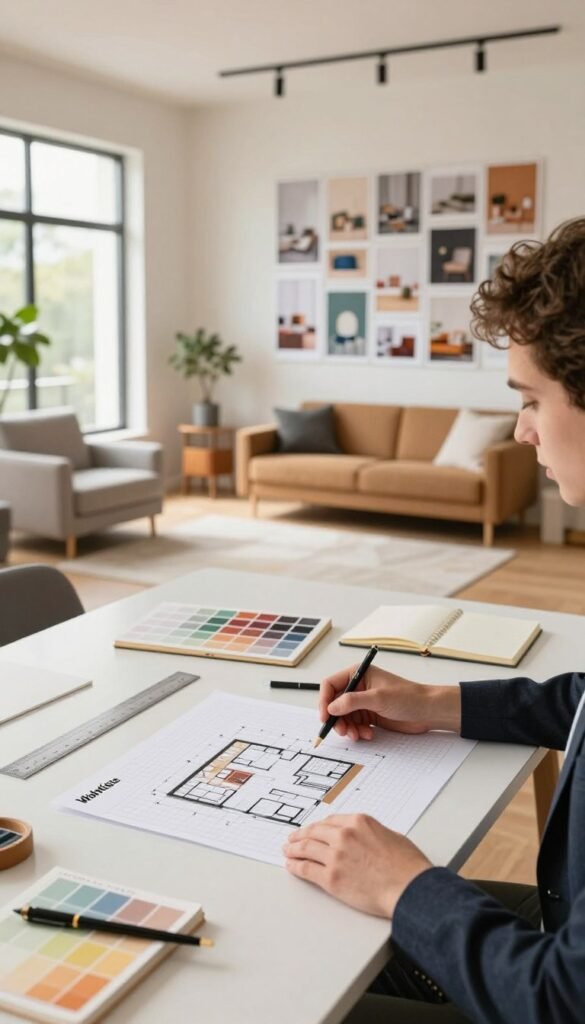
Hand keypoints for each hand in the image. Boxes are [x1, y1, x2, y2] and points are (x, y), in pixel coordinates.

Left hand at [284, 814, 431, 916]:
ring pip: (306, 848)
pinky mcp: (331, 878)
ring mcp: (336, 856)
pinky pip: (306, 870)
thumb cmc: (407, 866)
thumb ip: (372, 834)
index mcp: (359, 822)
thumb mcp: (391, 836)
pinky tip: (291, 866)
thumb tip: (365, 839)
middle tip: (293, 839)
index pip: (330, 822)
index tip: (312, 830)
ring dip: (294, 849)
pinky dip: (296, 867)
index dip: (318, 827)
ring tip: (288, 851)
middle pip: (315, 833)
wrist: (409, 888)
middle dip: (301, 835)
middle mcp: (344, 835)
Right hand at [319, 665, 460, 741]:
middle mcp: (358, 687)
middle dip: (336, 719)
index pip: (330, 685)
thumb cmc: (408, 697)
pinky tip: (368, 734)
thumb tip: (332, 707)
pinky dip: (357, 732)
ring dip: (347, 728)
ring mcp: (363, 702)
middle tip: (343, 731)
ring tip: (358, 734)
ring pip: (343, 717)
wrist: (427, 711)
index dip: (324, 700)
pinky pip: (354, 725)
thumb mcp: (378, 698)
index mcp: (358, 674)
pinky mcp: (369, 715)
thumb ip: (352, 701)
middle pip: (334, 704)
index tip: (325, 717)